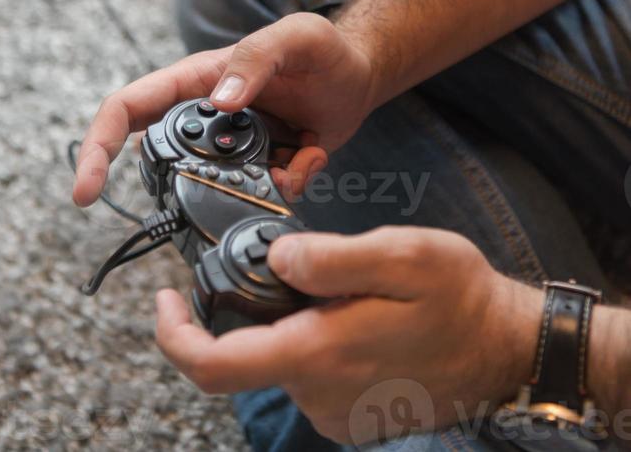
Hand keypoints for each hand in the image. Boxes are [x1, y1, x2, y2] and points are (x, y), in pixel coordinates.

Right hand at [72, 13, 374, 207]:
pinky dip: (291, 183)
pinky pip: (263, 195)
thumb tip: (220, 101)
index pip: (127, 109)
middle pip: (164, 162)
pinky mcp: (260, 171)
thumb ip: (256, 59)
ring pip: (216, 188)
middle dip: (188, 182)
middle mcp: (205, 118)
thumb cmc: (323, 49)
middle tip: (242, 173)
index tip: (84, 191)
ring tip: (296, 154)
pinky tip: (312, 153)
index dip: (97, 147)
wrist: (359, 75)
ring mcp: (230, 149)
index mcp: (195, 81)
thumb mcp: (296, 37)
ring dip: (254, 187)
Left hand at [156, 226, 542, 444]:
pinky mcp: (352, 414)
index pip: (214, 364)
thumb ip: (335, 258)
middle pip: (245, 355)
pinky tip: (354, 314)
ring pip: (281, 359)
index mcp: (319, 353)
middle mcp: (319, 393)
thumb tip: (277, 256)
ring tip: (340, 286)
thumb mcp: (404, 256)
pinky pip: (310, 373)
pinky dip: (314, 340)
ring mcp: (336, 411)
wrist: (506, 349)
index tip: (164, 297)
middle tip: (285, 263)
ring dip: (290, 321)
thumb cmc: (460, 297)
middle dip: (249, 308)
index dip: (174, 334)